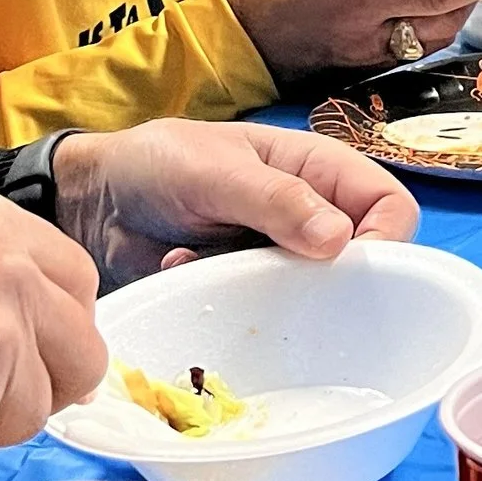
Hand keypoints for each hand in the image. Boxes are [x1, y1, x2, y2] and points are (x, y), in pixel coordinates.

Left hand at [54, 119, 417, 280]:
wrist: (92, 201)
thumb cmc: (157, 163)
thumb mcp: (215, 170)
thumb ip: (276, 199)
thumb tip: (341, 239)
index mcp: (319, 170)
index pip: (389, 207)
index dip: (387, 241)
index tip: (349, 271)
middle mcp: (311, 217)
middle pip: (365, 262)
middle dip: (328, 281)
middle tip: (273, 282)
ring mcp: (280, 259)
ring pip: (318, 298)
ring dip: (269, 292)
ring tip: (214, 267)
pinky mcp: (247, 294)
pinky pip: (269, 316)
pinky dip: (232, 304)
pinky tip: (188, 272)